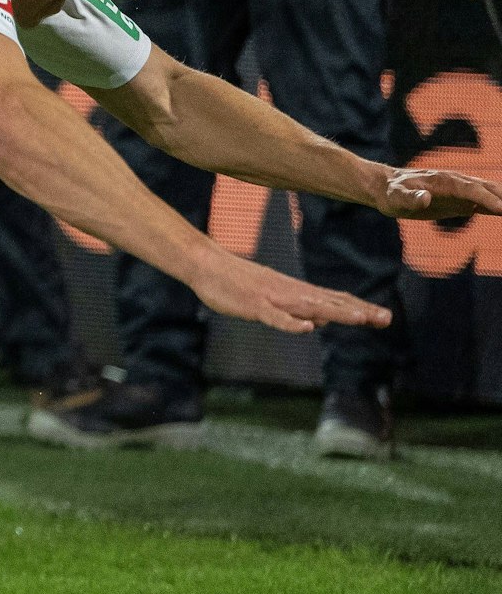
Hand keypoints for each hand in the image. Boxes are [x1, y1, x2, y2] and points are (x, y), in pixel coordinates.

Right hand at [185, 252, 391, 334]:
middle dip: (358, 311)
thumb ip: (296, 308)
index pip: (334, 300)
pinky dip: (291, 323)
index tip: (384, 316)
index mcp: (295, 291)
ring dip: (336, 313)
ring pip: (309, 307)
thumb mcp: (272, 297)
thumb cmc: (237, 282)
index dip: (359, 308)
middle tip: (387, 318)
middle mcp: (290, 292)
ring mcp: (272, 298)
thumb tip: (321, 320)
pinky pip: (275, 317)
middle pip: (329, 303)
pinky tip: (306, 328)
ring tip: (361, 319)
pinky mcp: (254, 306)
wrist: (207, 265)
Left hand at [377, 167, 501, 220]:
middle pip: (489, 189)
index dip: (488, 198)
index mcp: (445, 181)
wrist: (387, 187)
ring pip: (492, 194)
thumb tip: (425, 198)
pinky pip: (486, 204)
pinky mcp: (462, 202)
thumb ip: (409, 197)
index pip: (472, 189)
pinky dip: (500, 208)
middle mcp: (458, 183)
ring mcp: (462, 192)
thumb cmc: (390, 193)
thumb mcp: (394, 197)